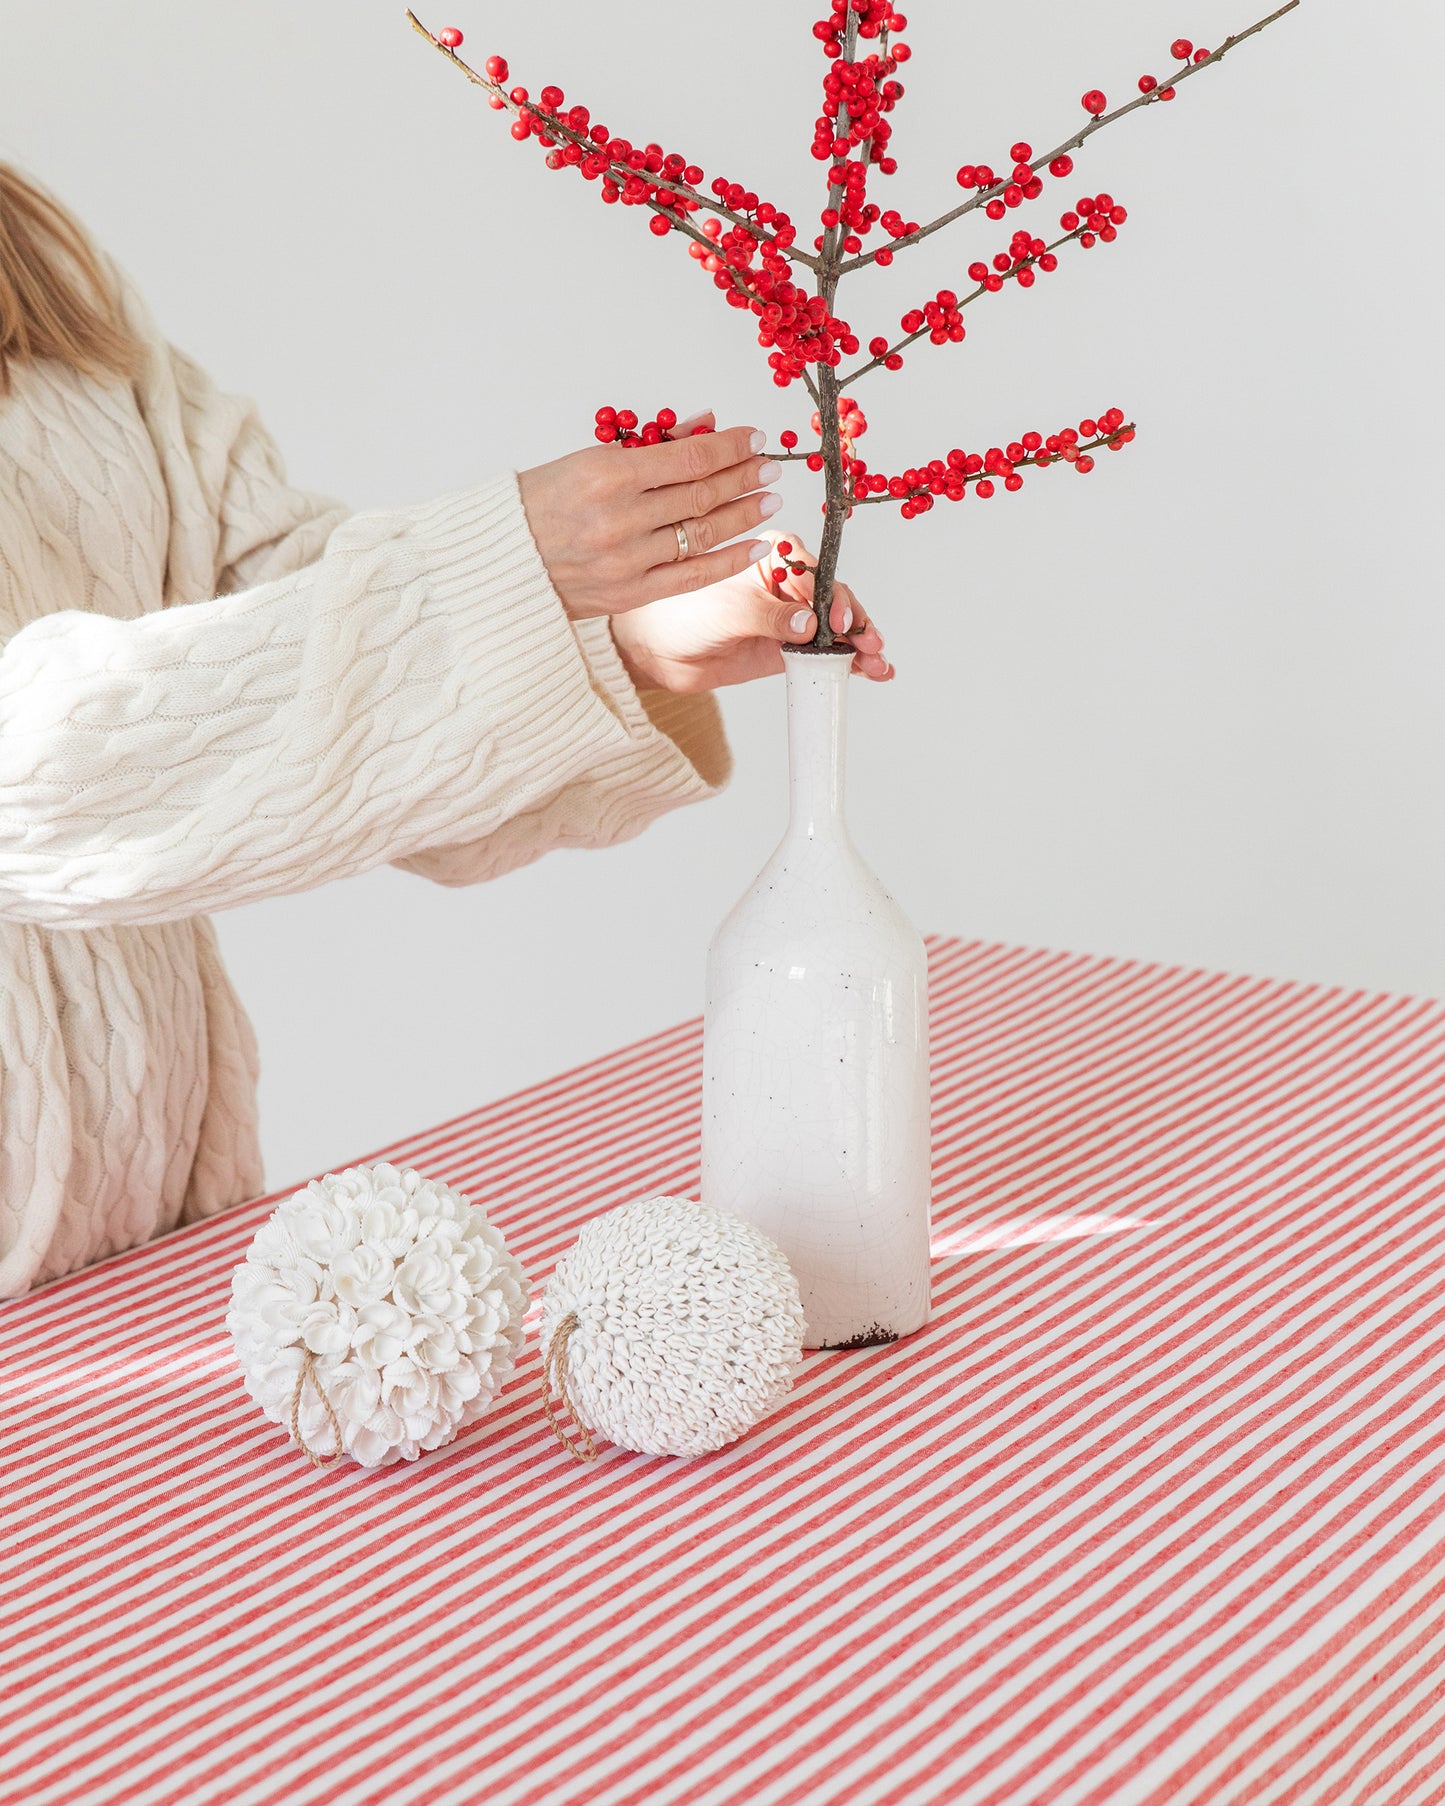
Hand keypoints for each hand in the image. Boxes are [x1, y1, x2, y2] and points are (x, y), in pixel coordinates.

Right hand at [517, 411, 781, 619]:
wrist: (504, 560)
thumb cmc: (541, 503)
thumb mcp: (587, 460)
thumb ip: (649, 448)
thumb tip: (703, 427)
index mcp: (606, 474)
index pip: (687, 458)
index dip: (729, 447)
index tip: (755, 438)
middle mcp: (620, 519)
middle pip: (701, 494)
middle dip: (743, 478)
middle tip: (771, 468)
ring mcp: (627, 560)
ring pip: (702, 534)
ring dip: (743, 516)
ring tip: (769, 501)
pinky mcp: (631, 593)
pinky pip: (692, 576)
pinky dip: (728, 560)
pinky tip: (754, 545)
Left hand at [609, 532, 891, 694]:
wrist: (659, 653)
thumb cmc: (682, 614)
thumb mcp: (728, 611)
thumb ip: (768, 616)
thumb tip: (809, 625)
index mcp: (775, 553)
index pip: (815, 571)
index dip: (831, 596)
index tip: (836, 619)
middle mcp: (790, 581)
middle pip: (834, 599)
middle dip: (855, 622)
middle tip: (868, 644)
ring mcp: (794, 615)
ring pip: (838, 627)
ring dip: (860, 644)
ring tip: (877, 664)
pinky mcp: (792, 647)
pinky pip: (828, 652)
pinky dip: (851, 662)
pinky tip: (875, 671)